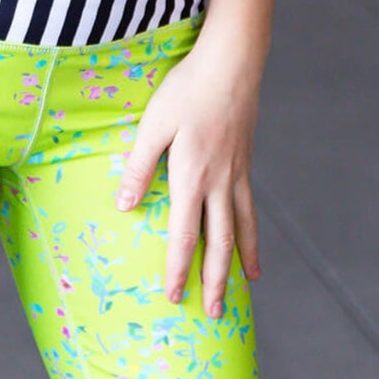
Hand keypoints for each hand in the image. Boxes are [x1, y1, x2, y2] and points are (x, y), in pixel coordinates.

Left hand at [113, 36, 263, 316]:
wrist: (232, 64)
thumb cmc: (187, 89)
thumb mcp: (154, 123)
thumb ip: (140, 165)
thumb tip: (125, 206)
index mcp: (192, 176)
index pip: (184, 236)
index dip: (178, 269)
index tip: (173, 297)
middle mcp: (220, 183)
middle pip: (219, 243)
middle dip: (214, 281)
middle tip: (214, 315)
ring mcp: (237, 175)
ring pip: (241, 230)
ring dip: (239, 263)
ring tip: (243, 288)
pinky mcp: (246, 163)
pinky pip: (250, 209)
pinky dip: (252, 234)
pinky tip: (253, 247)